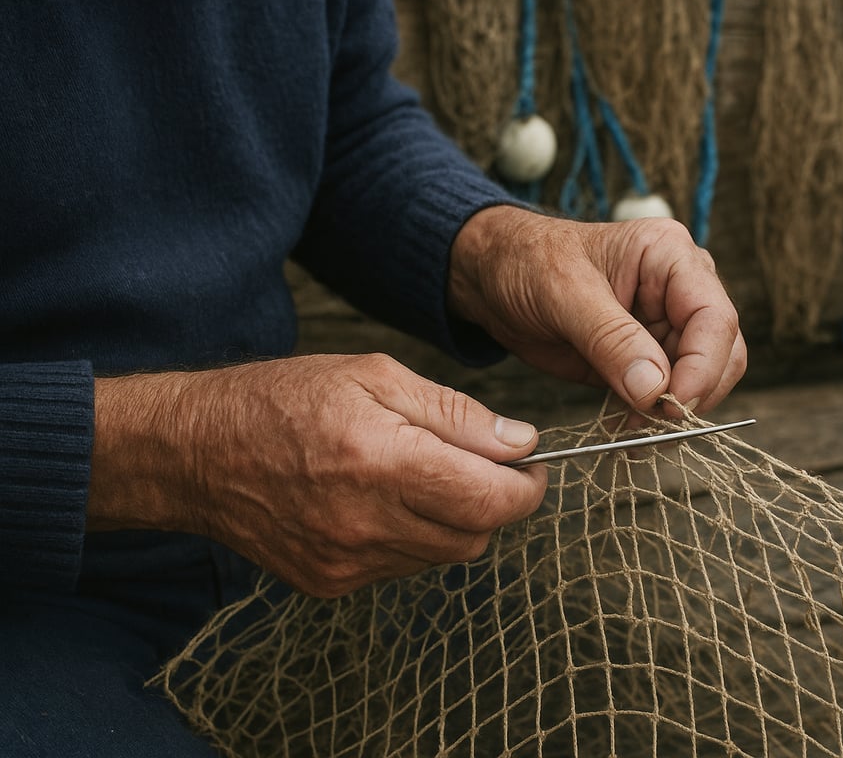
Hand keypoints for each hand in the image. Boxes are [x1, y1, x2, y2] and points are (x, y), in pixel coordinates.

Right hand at [88, 354, 546, 597]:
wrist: (195, 452)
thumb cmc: (285, 399)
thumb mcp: (375, 375)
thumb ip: (456, 414)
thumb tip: (521, 443)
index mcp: (383, 461)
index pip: (492, 501)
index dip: (528, 487)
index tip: (531, 465)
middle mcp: (366, 522)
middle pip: (476, 534)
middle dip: (495, 501)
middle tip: (480, 464)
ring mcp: (347, 561)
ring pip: (444, 554)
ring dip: (455, 519)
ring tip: (422, 475)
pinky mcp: (330, 582)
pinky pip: (403, 566)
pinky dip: (414, 536)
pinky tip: (384, 500)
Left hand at [449, 206, 746, 414]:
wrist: (493, 277)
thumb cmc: (526, 263)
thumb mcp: (563, 293)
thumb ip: (612, 338)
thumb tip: (655, 389)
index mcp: (670, 257)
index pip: (715, 318)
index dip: (702, 368)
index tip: (669, 405)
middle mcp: (680, 290)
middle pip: (721, 354)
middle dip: (692, 395)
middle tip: (651, 426)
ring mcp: (666, 326)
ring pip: (700, 381)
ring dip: (672, 414)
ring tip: (632, 433)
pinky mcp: (645, 359)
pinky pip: (666, 396)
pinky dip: (651, 420)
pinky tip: (624, 432)